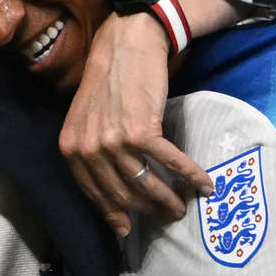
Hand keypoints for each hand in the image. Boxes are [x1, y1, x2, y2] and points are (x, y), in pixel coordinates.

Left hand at [61, 12, 208, 235]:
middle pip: (122, 194)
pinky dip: (190, 175)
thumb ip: (90, 151)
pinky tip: (204, 185)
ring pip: (145, 184)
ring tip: (181, 208)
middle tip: (164, 218)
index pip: (93, 193)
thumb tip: (107, 187)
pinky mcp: (143, 131)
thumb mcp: (85, 120)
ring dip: (168, 201)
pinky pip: (170, 163)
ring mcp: (115, 142)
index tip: (126, 229)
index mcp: (72, 148)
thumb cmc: (107, 82)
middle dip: (145, 211)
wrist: (125, 46)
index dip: (113, 214)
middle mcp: (90, 149)